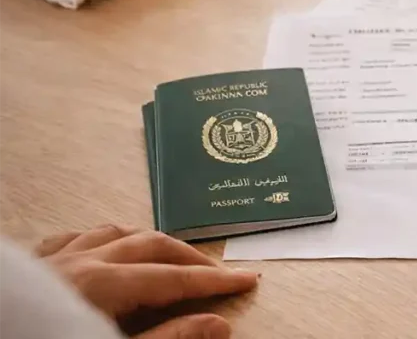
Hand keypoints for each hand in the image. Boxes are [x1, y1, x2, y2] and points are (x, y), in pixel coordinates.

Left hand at [37, 225, 257, 338]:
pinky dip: (99, 241)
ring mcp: (51, 261)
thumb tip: (218, 325)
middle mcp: (79, 262)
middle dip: (190, 258)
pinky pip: (70, 239)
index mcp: (103, 285)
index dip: (214, 281)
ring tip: (170, 256)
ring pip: (111, 233)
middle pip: (150, 245)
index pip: (174, 278)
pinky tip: (103, 250)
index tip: (247, 281)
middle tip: (221, 274)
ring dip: (148, 242)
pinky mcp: (28, 269)